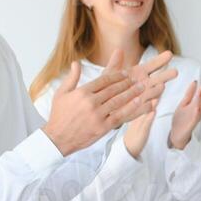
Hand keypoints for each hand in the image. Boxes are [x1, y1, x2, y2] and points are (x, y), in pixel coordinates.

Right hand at [45, 48, 175, 155]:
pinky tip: (140, 102)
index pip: (104, 80)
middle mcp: (91, 102)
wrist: (58, 138)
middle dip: (128, 83)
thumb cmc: (59, 115)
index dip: (117, 76)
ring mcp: (98, 115)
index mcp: (82, 92)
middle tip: (139, 78)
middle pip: (114, 89)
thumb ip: (72, 77)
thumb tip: (76, 62)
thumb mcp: (61, 93)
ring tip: (143, 87)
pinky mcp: (103, 127)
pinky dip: (131, 108)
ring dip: (132, 93)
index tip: (126, 73)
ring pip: (119, 101)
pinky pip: (120, 115)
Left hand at [167, 80, 200, 150]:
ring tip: (200, 93)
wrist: (177, 135)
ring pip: (200, 109)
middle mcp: (197, 112)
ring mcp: (194, 119)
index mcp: (195, 106)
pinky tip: (197, 108)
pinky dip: (196, 114)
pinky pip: (195, 119)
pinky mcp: (190, 126)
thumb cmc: (181, 120)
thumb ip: (189, 94)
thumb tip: (194, 82)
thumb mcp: (184, 104)